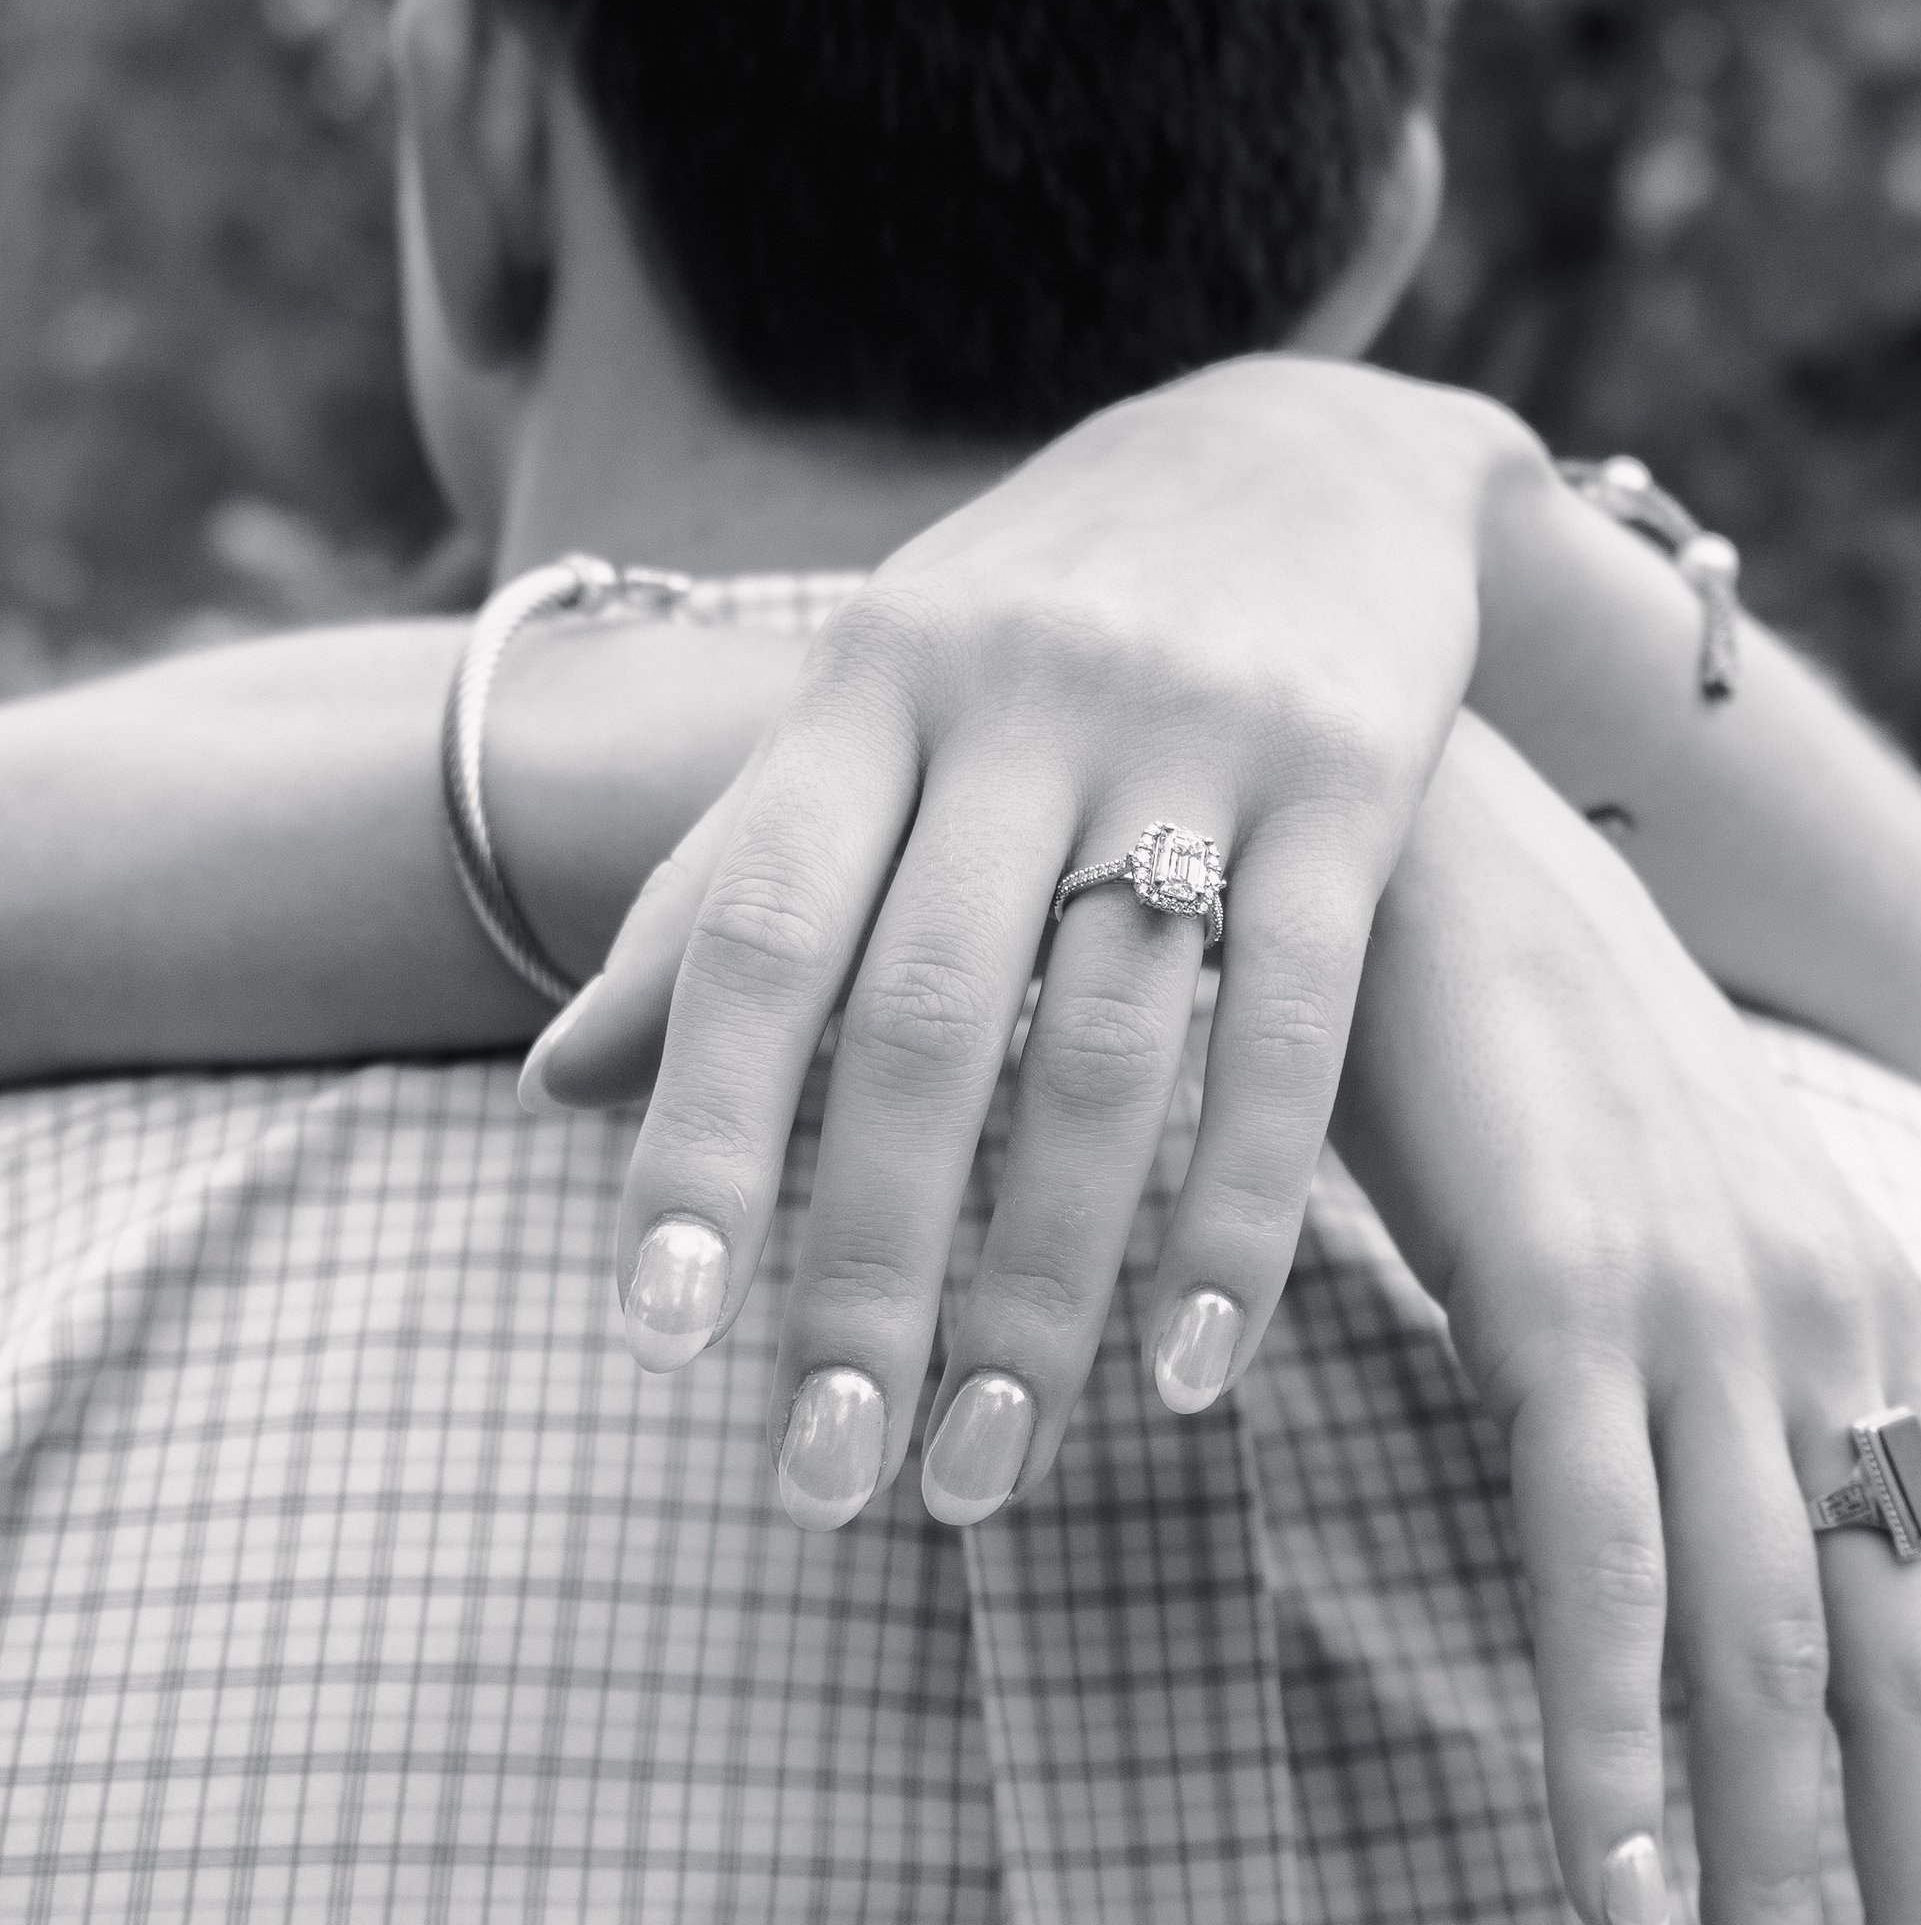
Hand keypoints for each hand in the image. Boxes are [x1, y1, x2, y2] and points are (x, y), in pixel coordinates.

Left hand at [530, 357, 1549, 1522]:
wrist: (1308, 448)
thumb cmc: (1039, 616)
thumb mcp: (867, 706)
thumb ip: (727, 888)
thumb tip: (559, 1089)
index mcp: (871, 683)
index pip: (757, 926)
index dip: (703, 1130)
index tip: (662, 1336)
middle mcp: (1020, 699)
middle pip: (924, 1021)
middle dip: (870, 1267)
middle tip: (830, 1476)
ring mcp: (1196, 732)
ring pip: (1102, 1048)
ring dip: (1044, 1285)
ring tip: (992, 1466)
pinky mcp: (1358, 778)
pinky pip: (1290, 1026)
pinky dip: (1239, 1208)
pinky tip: (1197, 1366)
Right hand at [1332, 713, 1920, 1924]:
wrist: (1426, 823)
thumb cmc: (1518, 1033)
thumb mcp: (1662, 1206)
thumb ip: (1711, 1355)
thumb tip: (1712, 1508)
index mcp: (1855, 1302)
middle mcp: (1820, 1315)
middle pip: (1913, 1660)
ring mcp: (1703, 1302)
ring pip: (1778, 1646)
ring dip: (1786, 1875)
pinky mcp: (1562, 1287)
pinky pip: (1607, 1562)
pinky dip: (1614, 1744)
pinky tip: (1616, 1896)